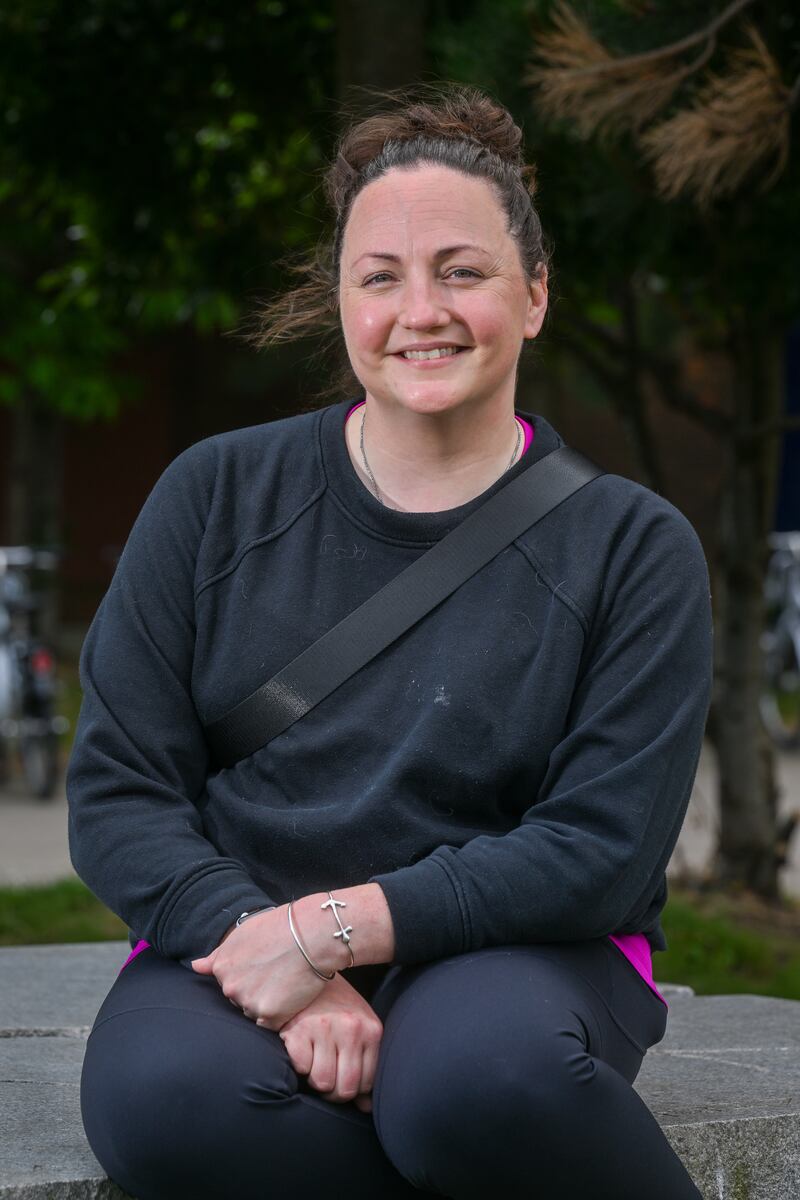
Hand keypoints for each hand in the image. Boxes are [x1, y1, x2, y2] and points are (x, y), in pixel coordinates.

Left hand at [190, 905, 328, 1029]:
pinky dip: (282, 1013)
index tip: (264, 964)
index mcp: (222, 967)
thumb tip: (195, 967)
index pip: (230, 983)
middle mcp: (230, 987)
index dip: (250, 975)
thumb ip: (217, 955)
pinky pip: (272, 1024)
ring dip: (269, 1003)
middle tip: (277, 971)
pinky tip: (291, 992)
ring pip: (255, 1013)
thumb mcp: (243, 933)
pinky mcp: (269, 1015)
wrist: (312, 933)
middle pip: (240, 1000)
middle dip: (256, 991)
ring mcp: (248, 1003)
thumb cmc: (281, 927)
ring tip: (286, 980)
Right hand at [278, 972, 382, 1112]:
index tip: (341, 1079)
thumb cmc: (335, 1005)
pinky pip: (301, 1068)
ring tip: (313, 1060)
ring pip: (322, 1082)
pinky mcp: (298, 1029)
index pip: (366, 1083)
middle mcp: (350, 1029)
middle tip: (324, 1078)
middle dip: (333, 1093)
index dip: (352, 1090)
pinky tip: (300, 1048)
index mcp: (370, 1030)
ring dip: (314, 1078)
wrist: (307, 970)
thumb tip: (365, 1108)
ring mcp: (324, 1028)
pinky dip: (298, 1064)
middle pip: (345, 1089)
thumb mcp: (358, 1027)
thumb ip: (365, 1063)